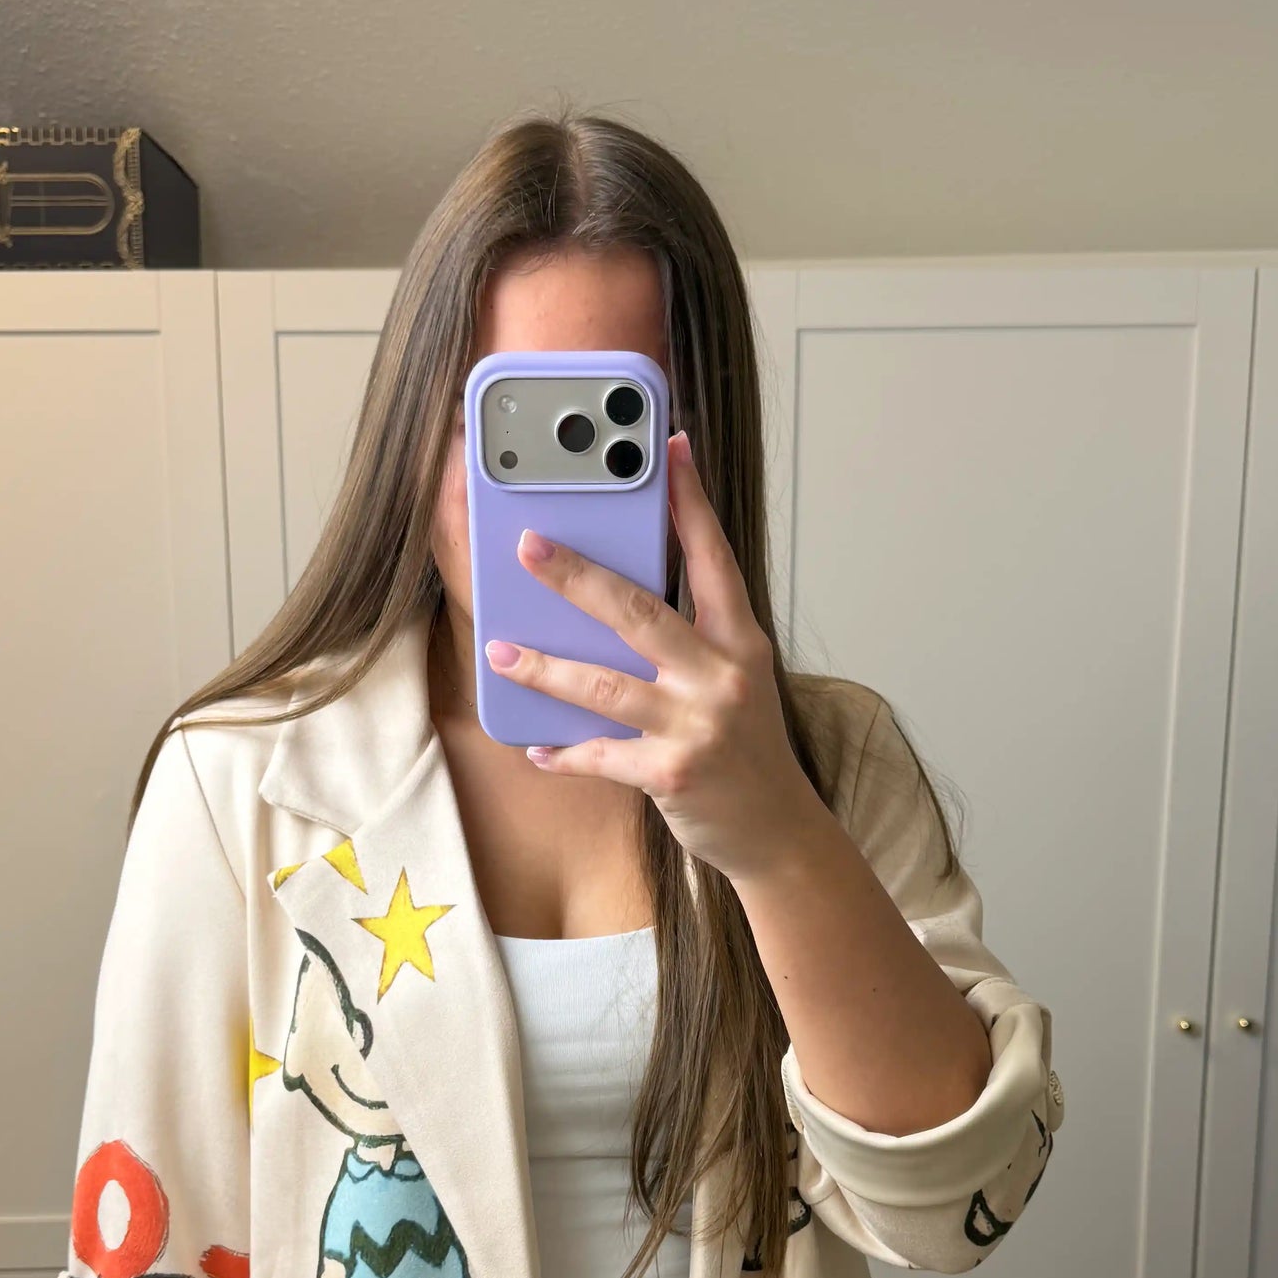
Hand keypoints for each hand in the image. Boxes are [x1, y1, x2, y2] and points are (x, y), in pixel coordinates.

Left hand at [484, 432, 825, 881]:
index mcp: (740, 641)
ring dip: (544, 668)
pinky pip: (600, 755)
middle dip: (577, 575)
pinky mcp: (672, 773)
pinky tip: (537, 747)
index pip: (713, 557)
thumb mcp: (736, 679)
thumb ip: (691, 639)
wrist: (777, 829)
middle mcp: (722, 675)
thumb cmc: (745, 748)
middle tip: (530, 546)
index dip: (689, 502)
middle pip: (638, 611)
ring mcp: (697, 725)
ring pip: (603, 684)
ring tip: (500, 652)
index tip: (669, 448)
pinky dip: (564, 752)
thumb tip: (615, 598)